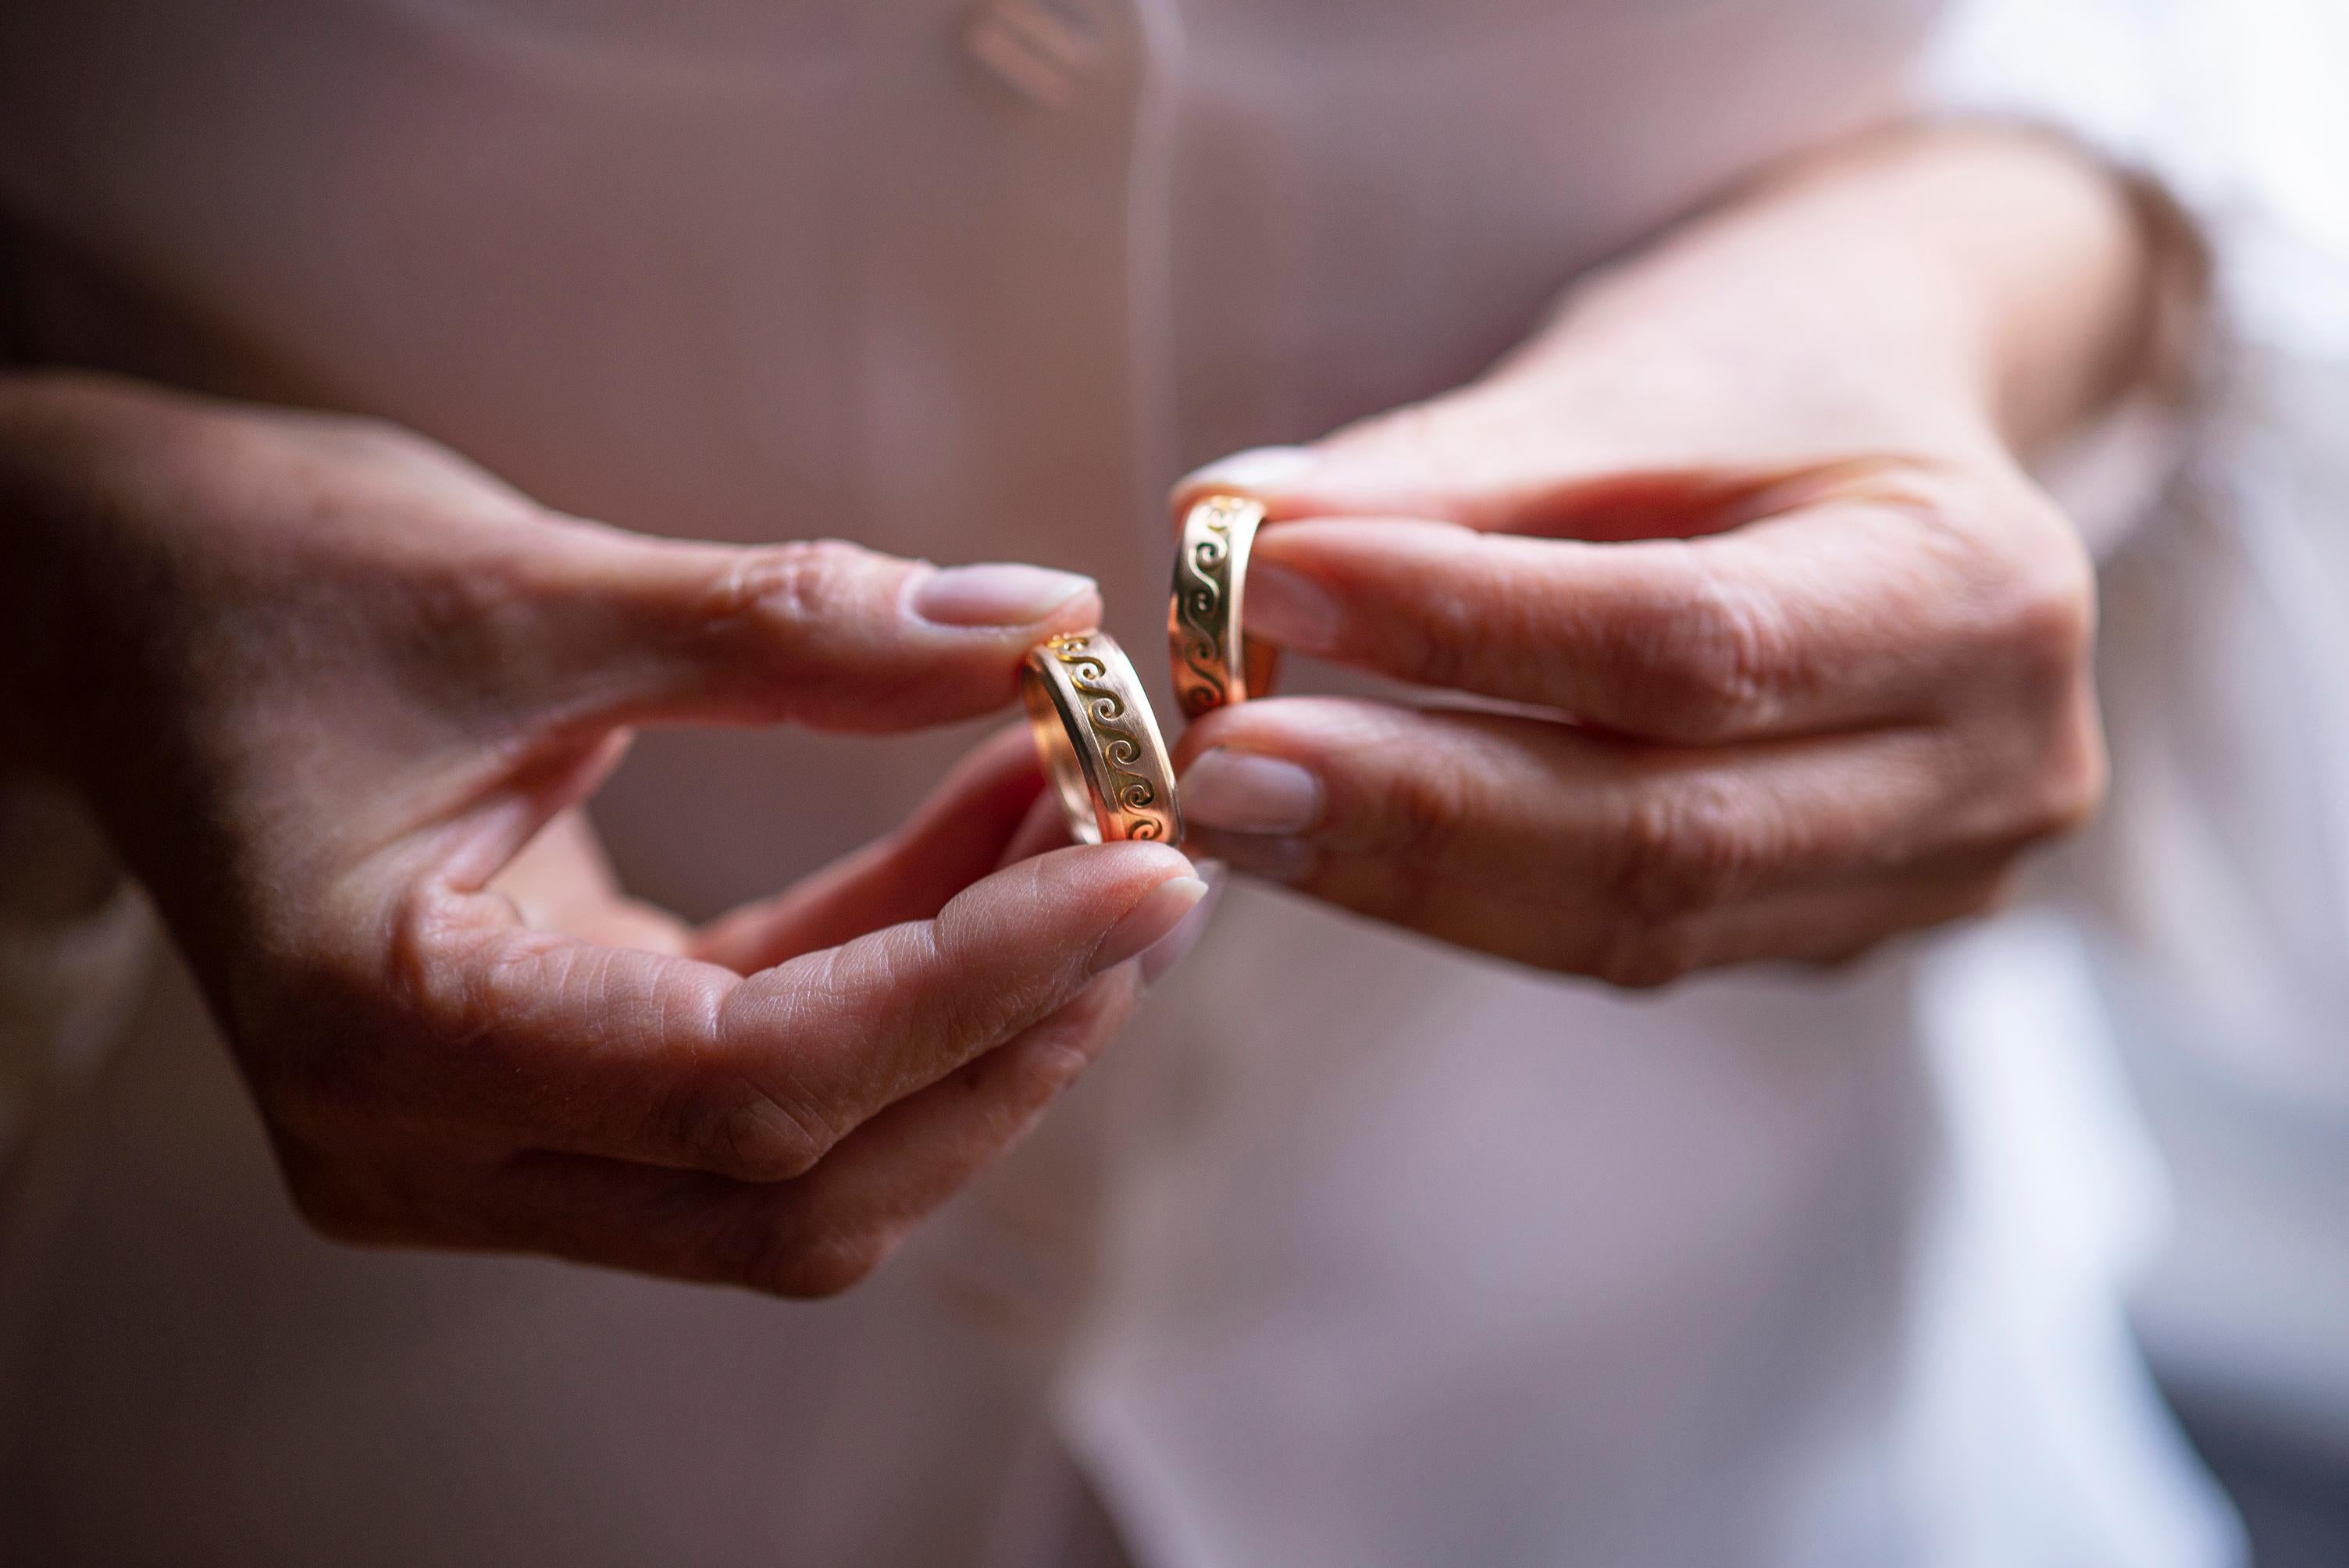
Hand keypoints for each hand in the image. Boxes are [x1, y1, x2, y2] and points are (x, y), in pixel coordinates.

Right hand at [0, 374, 1207, 1293]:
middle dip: (1003, 1036)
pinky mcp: (545, 1087)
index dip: (971, 987)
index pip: (749, 1082)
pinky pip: (766, 1069)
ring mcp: (485, 1138)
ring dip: (973, 1007)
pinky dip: (897, 968)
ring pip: (800, 1157)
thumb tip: (1030, 619)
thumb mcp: (519, 583)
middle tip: (1150, 868)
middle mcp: (427, 1142)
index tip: (1142, 872)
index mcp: (382, 1033)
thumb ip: (785, 623)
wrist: (121, 606)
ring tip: (1092, 832)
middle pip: (797, 1182)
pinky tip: (994, 839)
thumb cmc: (262, 581)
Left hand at [1169, 130, 2156, 985]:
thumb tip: (1223, 529)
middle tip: (1215, 769)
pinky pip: (1627, 939)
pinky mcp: (1839, 930)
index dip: (1463, 631)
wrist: (1902, 429)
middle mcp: (1994, 765)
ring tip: (1239, 809)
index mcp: (1980, 590)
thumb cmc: (1775, 372)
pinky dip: (1468, 895)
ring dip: (1409, 874)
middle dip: (1412, 808)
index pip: (1692, 644)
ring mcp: (1931, 877)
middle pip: (1663, 831)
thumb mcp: (1635, 374)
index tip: (1262, 587)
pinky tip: (1336, 845)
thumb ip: (1445, 467)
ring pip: (1631, 920)